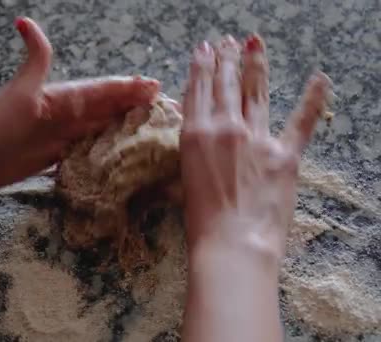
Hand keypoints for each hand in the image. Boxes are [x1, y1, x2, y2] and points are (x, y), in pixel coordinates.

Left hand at [0, 17, 159, 190]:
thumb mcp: (21, 89)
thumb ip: (35, 58)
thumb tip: (25, 20)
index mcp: (62, 97)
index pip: (102, 90)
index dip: (127, 88)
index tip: (153, 86)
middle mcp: (64, 115)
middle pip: (105, 109)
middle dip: (132, 106)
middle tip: (161, 107)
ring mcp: (58, 136)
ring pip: (97, 129)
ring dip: (120, 128)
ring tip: (146, 129)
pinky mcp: (52, 156)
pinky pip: (84, 151)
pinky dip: (101, 150)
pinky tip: (115, 153)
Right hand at [180, 35, 330, 259]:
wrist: (232, 243)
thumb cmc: (201, 219)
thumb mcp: (184, 176)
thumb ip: (194, 147)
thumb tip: (199, 128)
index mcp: (196, 133)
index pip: (198, 90)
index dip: (202, 66)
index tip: (204, 49)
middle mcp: (225, 127)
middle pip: (225, 85)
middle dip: (226, 59)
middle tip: (227, 41)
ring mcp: (257, 138)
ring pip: (255, 92)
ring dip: (254, 65)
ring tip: (252, 43)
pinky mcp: (285, 154)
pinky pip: (302, 121)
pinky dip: (313, 99)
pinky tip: (320, 78)